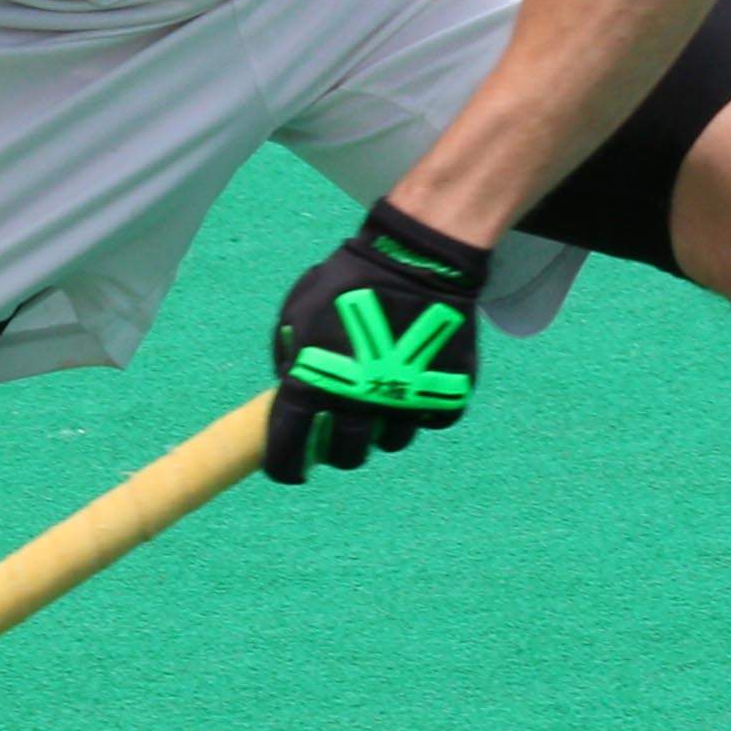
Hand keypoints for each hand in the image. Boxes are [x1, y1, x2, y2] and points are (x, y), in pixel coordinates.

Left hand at [265, 199, 490, 485]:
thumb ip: (287, 355)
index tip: (289, 470)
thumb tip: (290, 386)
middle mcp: (358, 404)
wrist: (417, 260)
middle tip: (340, 428)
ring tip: (381, 394)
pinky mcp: (445, 397)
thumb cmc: (348, 281)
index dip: (285, 467)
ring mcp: (405, 403)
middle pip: (346, 457)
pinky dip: (420, 407)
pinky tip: (414, 380)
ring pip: (390, 441)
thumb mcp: (298, 310)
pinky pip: (429, 420)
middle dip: (339, 449)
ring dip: (381, 426)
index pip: (289, 448)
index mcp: (314, 384)